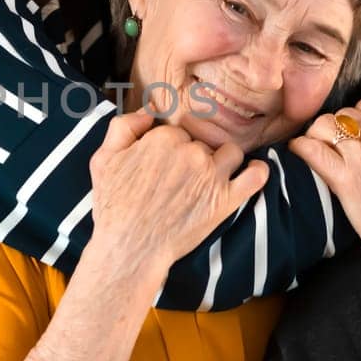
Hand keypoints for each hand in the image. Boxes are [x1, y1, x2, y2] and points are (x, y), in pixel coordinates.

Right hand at [87, 108, 268, 292]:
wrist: (130, 248)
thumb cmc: (114, 207)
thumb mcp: (102, 159)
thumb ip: (122, 127)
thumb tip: (146, 112)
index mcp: (162, 139)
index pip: (178, 132)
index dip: (170, 148)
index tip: (163, 166)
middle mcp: (190, 152)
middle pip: (202, 143)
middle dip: (194, 156)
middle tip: (179, 180)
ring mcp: (211, 176)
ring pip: (230, 153)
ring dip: (222, 162)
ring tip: (208, 178)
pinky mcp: (226, 200)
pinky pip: (255, 176)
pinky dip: (258, 171)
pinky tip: (251, 172)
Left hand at [292, 98, 360, 360]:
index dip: (356, 118)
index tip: (351, 134)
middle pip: (343, 114)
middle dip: (334, 126)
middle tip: (330, 144)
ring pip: (324, 125)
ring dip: (315, 133)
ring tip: (314, 147)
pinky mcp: (343, 179)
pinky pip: (311, 149)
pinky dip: (300, 147)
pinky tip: (297, 152)